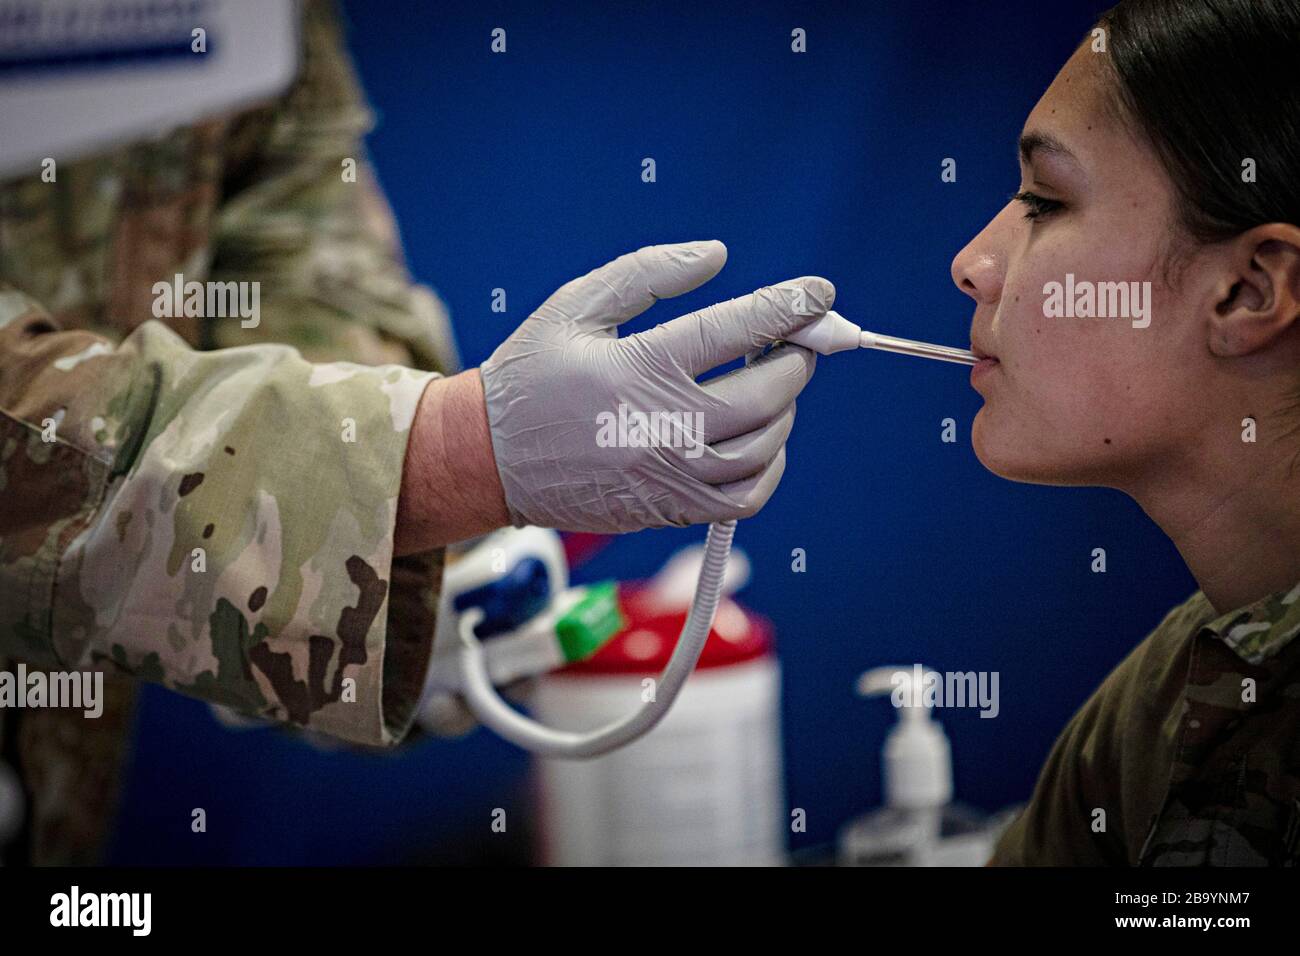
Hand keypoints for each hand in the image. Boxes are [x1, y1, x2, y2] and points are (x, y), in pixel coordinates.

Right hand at [479, 240, 833, 531]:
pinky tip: (758, 438)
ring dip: (785, 409)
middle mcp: (664, 426)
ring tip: (772, 383)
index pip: (737, 330)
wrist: (486, 458)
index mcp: (640, 368)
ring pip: (766, 446)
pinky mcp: (670, 508)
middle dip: (796, 359)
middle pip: (767, 392)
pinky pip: (746, 496)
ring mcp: (671, 475)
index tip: (821, 291)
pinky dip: (769, 466)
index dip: (788, 307)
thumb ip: (648, 273)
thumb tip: (717, 255)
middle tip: (796, 340)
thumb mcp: (577, 305)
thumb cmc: (531, 374)